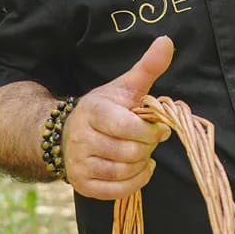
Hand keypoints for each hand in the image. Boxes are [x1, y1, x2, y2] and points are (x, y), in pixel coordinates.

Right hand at [63, 36, 174, 198]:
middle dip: (147, 147)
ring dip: (142, 163)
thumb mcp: (125, 87)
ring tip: (141, 152)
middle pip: (130, 152)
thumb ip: (147, 67)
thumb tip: (167, 41)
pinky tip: (139, 168)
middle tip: (148, 140)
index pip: (127, 127)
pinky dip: (136, 181)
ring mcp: (79, 164)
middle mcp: (82, 139)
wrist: (66, 133)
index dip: (150, 131)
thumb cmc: (106, 109)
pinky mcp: (82, 185)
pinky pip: (117, 191)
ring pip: (124, 172)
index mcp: (94, 111)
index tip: (160, 128)